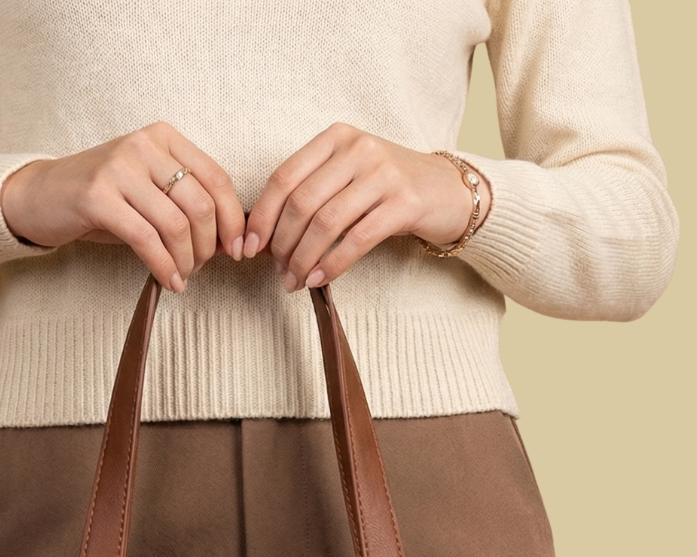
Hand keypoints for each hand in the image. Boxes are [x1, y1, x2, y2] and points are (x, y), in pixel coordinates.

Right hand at [0, 123, 246, 291]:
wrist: (41, 195)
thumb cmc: (102, 199)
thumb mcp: (149, 192)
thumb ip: (186, 205)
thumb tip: (229, 240)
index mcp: (164, 138)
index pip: (217, 179)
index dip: (233, 221)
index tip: (237, 251)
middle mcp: (143, 146)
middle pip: (201, 204)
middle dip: (209, 246)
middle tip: (201, 267)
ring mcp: (119, 168)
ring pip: (176, 224)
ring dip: (186, 260)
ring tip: (182, 275)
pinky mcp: (97, 197)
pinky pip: (146, 239)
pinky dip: (163, 266)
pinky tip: (168, 280)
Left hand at [242, 123, 491, 288]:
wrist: (448, 191)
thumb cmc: (388, 188)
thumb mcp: (348, 175)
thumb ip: (311, 191)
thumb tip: (263, 233)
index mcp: (336, 137)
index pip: (284, 177)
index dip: (261, 216)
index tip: (247, 247)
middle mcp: (359, 149)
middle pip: (302, 203)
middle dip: (281, 243)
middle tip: (277, 270)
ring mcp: (384, 174)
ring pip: (326, 223)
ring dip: (303, 258)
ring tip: (293, 280)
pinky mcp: (404, 203)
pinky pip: (356, 240)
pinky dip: (331, 264)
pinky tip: (318, 279)